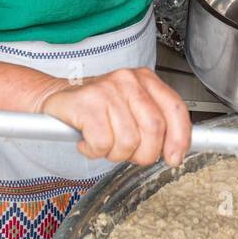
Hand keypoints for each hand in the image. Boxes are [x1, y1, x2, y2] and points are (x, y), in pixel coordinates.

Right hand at [39, 68, 191, 167]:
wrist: (57, 99)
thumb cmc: (97, 108)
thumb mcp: (131, 110)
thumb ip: (155, 124)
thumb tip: (176, 152)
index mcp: (146, 80)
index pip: (175, 108)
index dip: (180, 138)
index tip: (174, 158)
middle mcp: (129, 80)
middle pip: (154, 129)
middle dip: (144, 153)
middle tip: (129, 154)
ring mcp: (108, 90)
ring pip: (128, 141)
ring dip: (115, 153)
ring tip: (103, 143)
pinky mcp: (87, 104)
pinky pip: (103, 144)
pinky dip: (94, 151)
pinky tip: (87, 142)